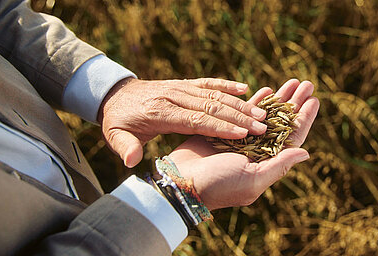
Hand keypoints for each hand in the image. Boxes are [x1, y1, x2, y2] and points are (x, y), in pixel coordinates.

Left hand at [98, 78, 267, 167]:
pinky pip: (208, 82)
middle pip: (211, 106)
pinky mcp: (184, 83)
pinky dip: (226, 85)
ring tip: (261, 112)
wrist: (115, 94)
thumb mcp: (115, 135)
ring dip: (239, 103)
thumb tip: (131, 161)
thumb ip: (125, 147)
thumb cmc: (119, 121)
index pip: (195, 120)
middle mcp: (174, 96)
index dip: (220, 127)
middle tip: (262, 125)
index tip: (243, 134)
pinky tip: (244, 89)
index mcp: (160, 112)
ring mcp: (180, 87)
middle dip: (239, 116)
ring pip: (214, 94)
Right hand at [168, 79, 318, 209]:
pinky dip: (256, 101)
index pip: (292, 137)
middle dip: (294, 102)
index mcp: (267, 162)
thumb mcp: (253, 178)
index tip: (314, 99)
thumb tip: (306, 153)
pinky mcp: (224, 130)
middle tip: (306, 84)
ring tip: (290, 82)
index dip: (304, 118)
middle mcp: (257, 150)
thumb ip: (279, 166)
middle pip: (282, 122)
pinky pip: (244, 112)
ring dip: (279, 98)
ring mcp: (241, 139)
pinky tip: (266, 89)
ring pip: (265, 114)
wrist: (182, 183)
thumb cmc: (218, 185)